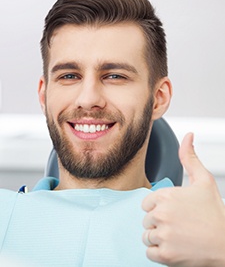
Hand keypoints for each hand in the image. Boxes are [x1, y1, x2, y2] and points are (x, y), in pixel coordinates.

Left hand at [142, 133, 224, 266]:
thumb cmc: (214, 212)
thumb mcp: (203, 180)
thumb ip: (189, 157)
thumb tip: (188, 136)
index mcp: (165, 195)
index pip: (146, 203)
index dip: (158, 208)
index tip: (173, 211)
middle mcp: (161, 214)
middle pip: (146, 219)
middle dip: (159, 222)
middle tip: (178, 224)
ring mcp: (163, 235)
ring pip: (147, 235)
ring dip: (159, 237)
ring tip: (178, 236)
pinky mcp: (165, 255)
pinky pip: (149, 252)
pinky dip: (159, 252)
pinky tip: (175, 247)